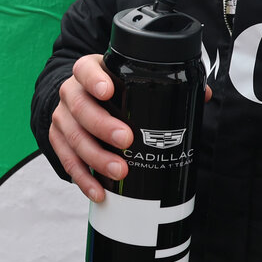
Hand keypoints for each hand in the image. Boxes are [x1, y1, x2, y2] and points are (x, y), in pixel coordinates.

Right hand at [49, 55, 212, 201]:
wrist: (78, 98)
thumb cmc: (112, 88)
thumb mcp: (129, 78)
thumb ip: (165, 84)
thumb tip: (203, 95)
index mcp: (88, 72)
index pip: (85, 70)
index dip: (94, 80)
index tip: (108, 92)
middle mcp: (71, 92)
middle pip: (80, 107)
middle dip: (103, 126)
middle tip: (127, 140)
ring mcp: (62, 117)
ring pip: (73, 137)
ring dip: (96, 157)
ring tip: (120, 171)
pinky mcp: (58, 140)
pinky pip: (66, 160)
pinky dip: (83, 178)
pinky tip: (99, 191)